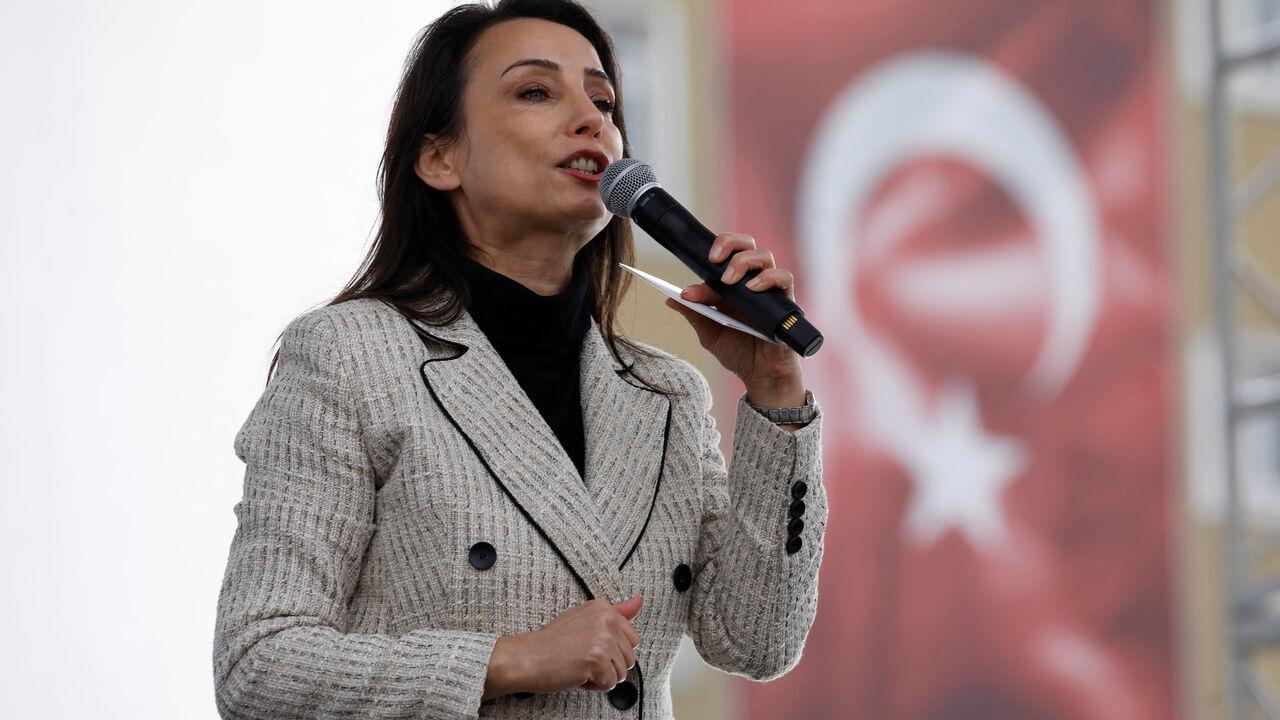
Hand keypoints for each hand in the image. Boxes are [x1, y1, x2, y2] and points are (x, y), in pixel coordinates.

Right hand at [482, 596, 642, 699]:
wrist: (526, 658)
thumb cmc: (551, 643)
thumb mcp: (584, 619)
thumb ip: (615, 613)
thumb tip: (638, 602)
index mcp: (603, 608)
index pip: (632, 639)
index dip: (612, 651)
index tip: (591, 647)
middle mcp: (605, 619)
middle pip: (629, 657)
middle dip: (609, 665)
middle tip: (583, 658)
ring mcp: (602, 638)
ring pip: (621, 672)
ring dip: (601, 676)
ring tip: (580, 665)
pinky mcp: (597, 659)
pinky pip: (610, 684)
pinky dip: (594, 686)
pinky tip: (577, 674)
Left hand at [665, 233, 805, 408]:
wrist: (761, 376)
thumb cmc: (739, 353)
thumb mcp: (710, 334)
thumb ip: (694, 314)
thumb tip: (670, 299)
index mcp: (731, 287)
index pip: (719, 262)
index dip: (702, 269)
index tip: (687, 292)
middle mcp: (751, 282)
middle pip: (746, 244)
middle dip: (729, 243)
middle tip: (714, 259)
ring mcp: (769, 290)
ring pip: (764, 256)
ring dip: (744, 262)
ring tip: (729, 280)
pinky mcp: (786, 302)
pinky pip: (784, 278)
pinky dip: (768, 278)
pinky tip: (753, 288)